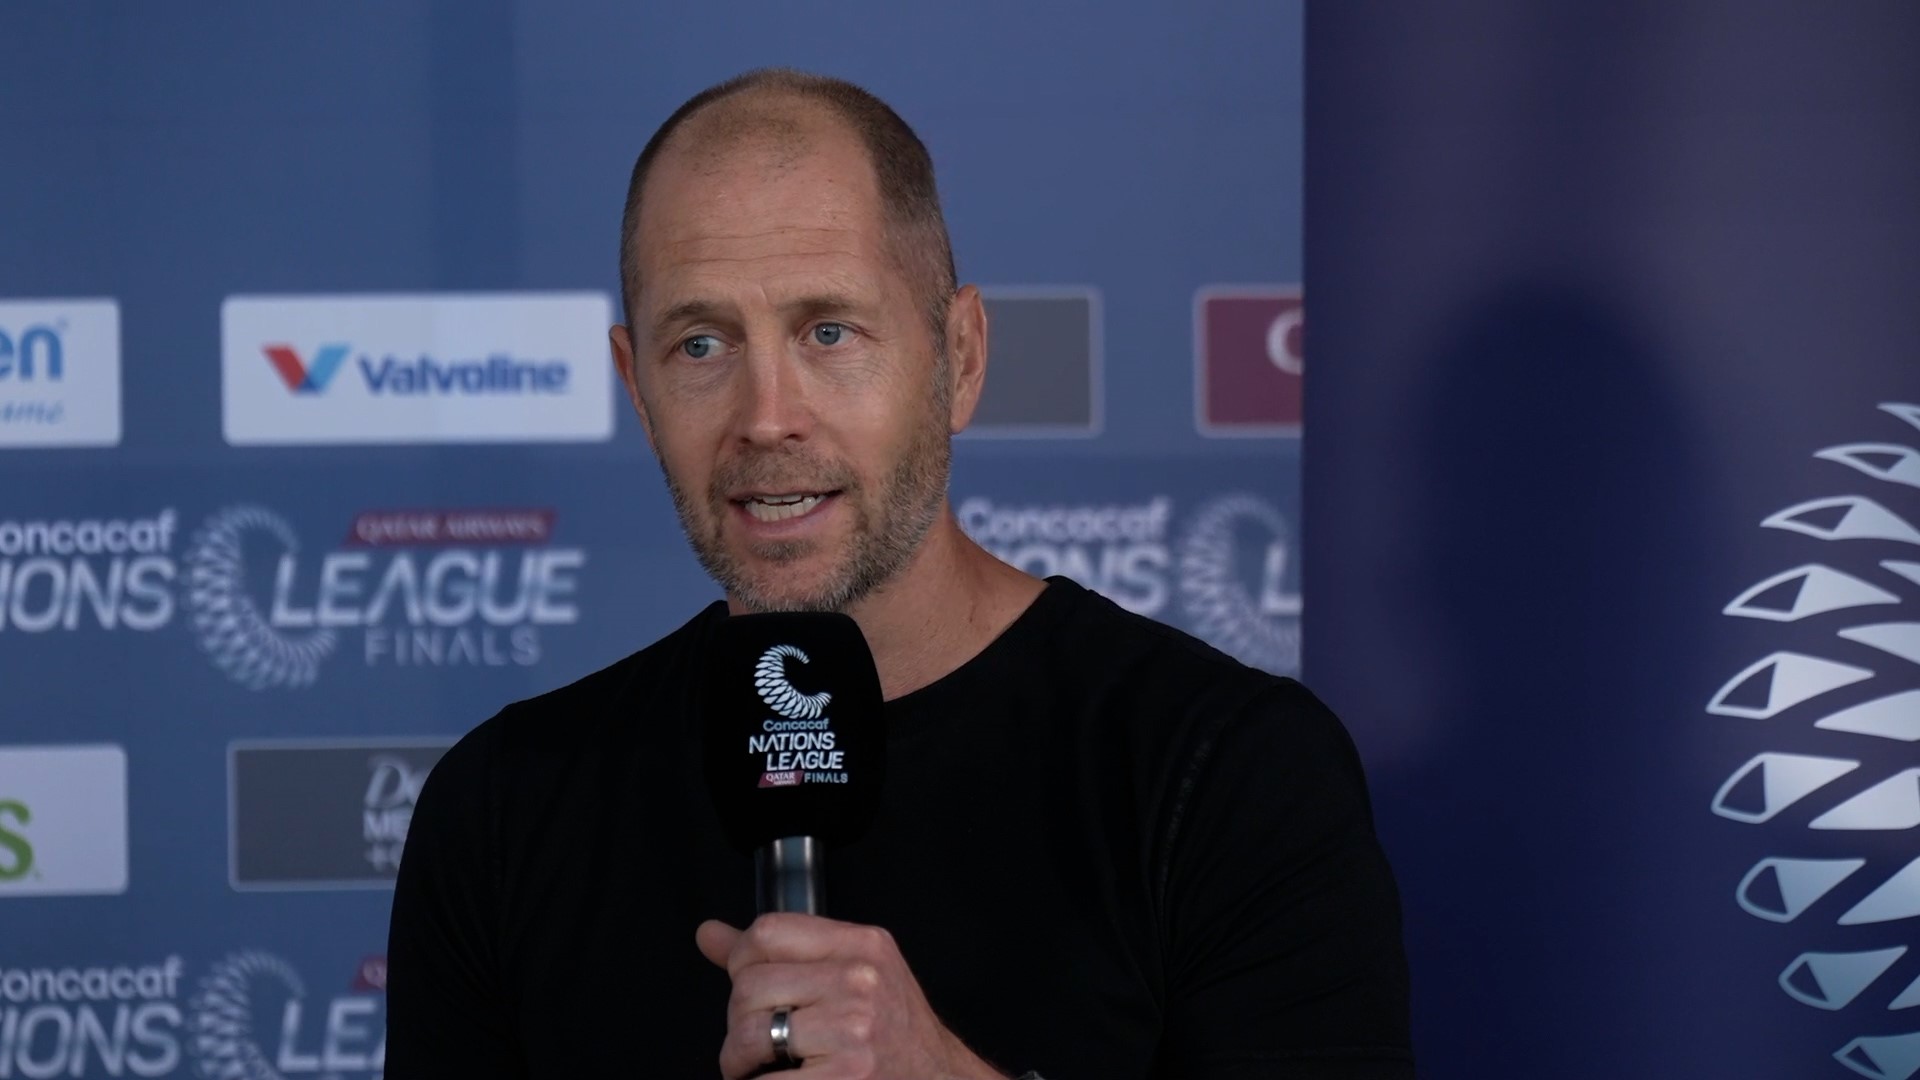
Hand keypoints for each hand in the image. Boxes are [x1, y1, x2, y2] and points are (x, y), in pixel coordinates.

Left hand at [696, 913, 1005, 1079]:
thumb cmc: (894, 1036)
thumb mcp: (851, 975)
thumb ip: (781, 953)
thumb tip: (710, 934)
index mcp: (863, 946)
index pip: (767, 931)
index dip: (742, 963)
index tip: (751, 989)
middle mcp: (861, 982)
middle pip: (749, 986)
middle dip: (741, 1022)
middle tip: (762, 1041)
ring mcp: (853, 1033)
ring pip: (748, 1036)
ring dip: (741, 1062)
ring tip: (767, 1067)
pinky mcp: (844, 1079)